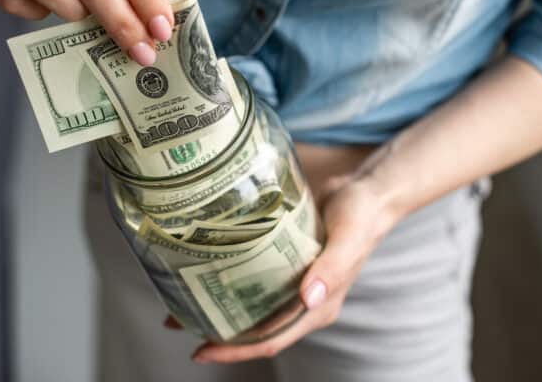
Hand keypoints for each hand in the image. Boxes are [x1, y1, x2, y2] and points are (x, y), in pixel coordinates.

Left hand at [165, 175, 399, 363]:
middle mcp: (303, 301)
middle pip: (255, 328)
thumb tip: (308, 298)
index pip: (273, 338)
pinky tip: (206, 268)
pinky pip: (254, 278)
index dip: (237, 350)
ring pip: (251, 304)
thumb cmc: (361, 216)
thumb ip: (332, 268)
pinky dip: (230, 278)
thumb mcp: (349, 239)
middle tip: (176, 321)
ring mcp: (293, 283)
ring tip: (179, 300)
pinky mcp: (285, 262)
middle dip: (217, 331)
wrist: (365, 191)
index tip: (201, 350)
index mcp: (319, 307)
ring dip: (218, 305)